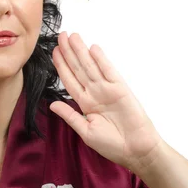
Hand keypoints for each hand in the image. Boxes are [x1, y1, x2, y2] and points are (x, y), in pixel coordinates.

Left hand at [50, 32, 163, 172]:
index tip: (54, 52)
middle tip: (60, 36)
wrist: (136, 151)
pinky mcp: (120, 89)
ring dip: (81, 51)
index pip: (69, 80)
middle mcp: (94, 93)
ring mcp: (107, 89)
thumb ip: (70, 116)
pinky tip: (93, 48)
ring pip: (90, 66)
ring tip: (72, 37)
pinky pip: (108, 71)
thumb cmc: (112, 145)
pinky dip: (101, 60)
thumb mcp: (86, 132)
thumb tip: (51, 104)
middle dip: (69, 52)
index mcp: (85, 103)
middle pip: (78, 68)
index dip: (61, 66)